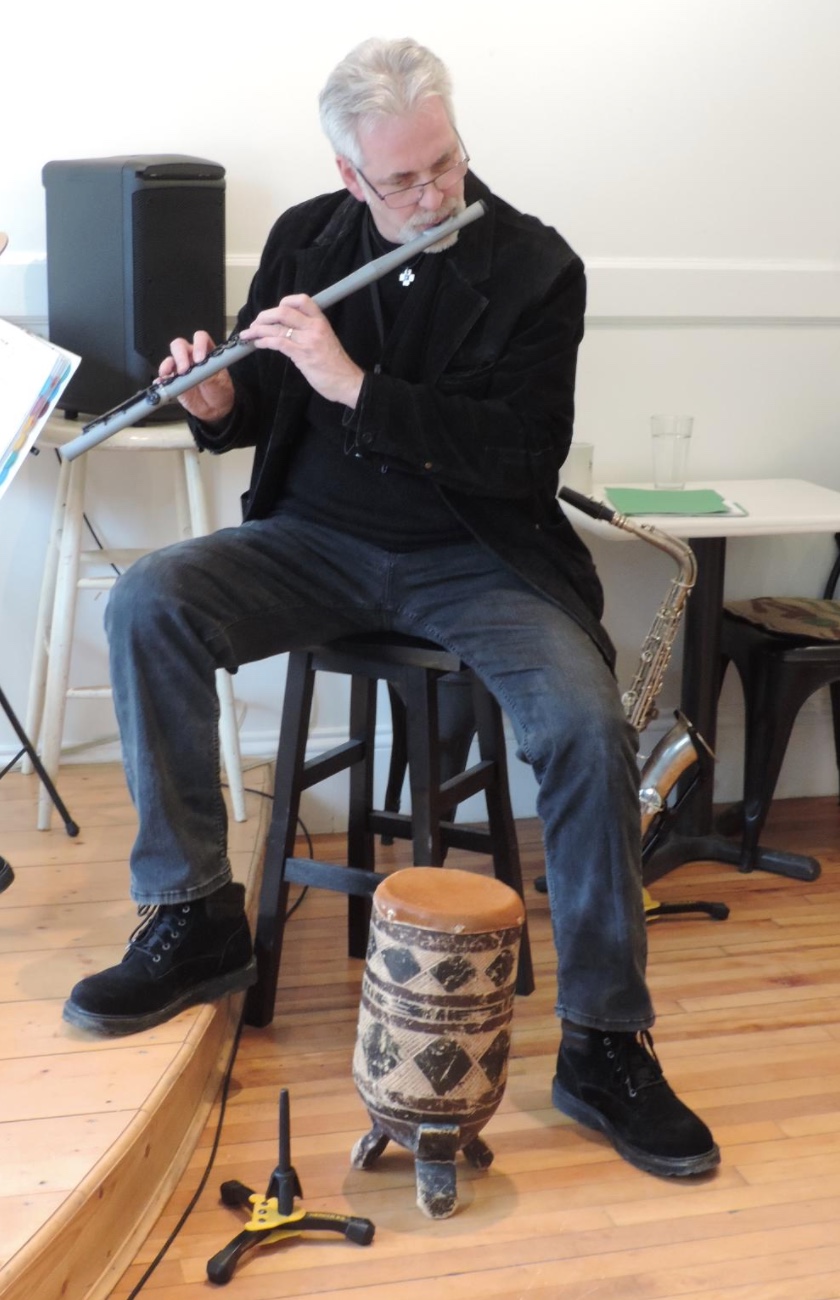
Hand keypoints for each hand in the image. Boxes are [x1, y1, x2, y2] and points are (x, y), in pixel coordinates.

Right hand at [158, 331, 234, 424]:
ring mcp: (181, 368)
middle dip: (180, 355)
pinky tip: (161, 383)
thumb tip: (199, 371)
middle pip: (180, 345)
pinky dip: (161, 379)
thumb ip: (210, 375)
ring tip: (168, 374)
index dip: (199, 345)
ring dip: (167, 365)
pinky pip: (164, 377)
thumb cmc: (220, 391)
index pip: (201, 338)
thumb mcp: (220, 383)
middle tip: (184, 369)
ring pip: (170, 359)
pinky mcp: (173, 380)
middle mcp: (192, 357)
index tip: (200, 359)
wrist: (214, 409)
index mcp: (207, 352)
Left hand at [240, 295, 364, 408]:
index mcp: (321, 321)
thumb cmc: (336, 364)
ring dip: (258, 330)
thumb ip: (310, 332)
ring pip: (277, 327)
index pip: (302, 300)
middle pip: (283, 312)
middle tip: (256, 324)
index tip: (275, 310)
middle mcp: (314, 327)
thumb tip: (289, 330)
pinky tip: (258, 344)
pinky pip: (278, 343)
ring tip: (249, 334)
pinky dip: (264, 341)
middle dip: (264, 316)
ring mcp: (307, 340)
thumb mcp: (326, 340)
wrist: (347, 382)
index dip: (285, 302)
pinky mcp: (302, 355)